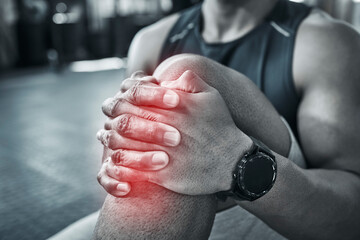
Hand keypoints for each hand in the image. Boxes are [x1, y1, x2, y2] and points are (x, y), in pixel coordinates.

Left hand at [98, 70, 252, 194]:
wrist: (234, 162)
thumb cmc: (221, 127)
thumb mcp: (212, 96)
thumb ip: (191, 80)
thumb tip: (170, 74)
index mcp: (175, 108)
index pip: (137, 98)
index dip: (123, 98)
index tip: (119, 99)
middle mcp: (166, 129)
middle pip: (125, 121)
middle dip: (113, 118)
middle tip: (108, 118)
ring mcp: (164, 153)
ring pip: (124, 146)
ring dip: (112, 140)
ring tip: (106, 137)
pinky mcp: (164, 176)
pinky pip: (133, 170)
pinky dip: (120, 164)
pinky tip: (116, 159)